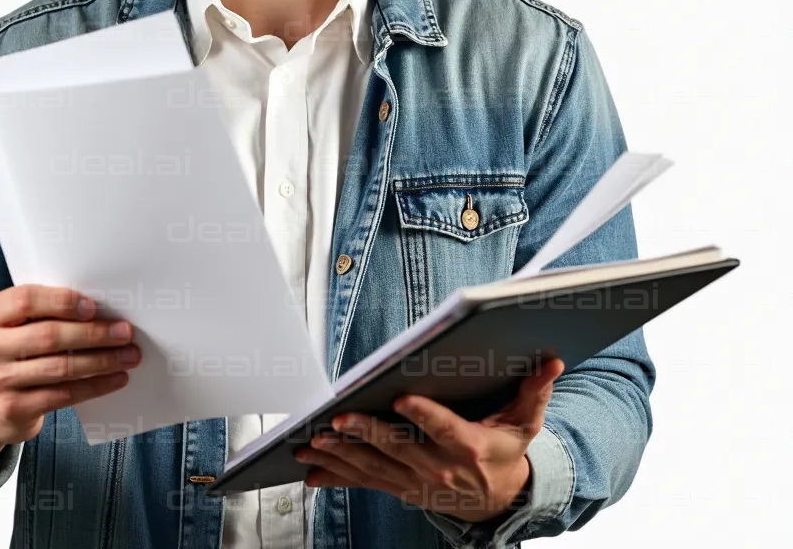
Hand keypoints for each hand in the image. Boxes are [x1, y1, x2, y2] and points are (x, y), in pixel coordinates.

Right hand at [0, 285, 139, 480]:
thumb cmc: (14, 349)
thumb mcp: (16, 323)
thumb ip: (44, 311)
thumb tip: (102, 307)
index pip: (25, 300)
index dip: (62, 301)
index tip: (94, 306)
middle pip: (48, 336)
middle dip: (93, 333)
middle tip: (125, 332)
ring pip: (60, 368)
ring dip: (102, 361)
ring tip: (129, 356)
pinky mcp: (13, 409)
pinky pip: (62, 395)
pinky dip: (95, 386)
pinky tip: (116, 379)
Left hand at [294, 357, 564, 522]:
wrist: (497, 500)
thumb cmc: (505, 451)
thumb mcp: (525, 424)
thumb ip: (534, 393)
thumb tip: (551, 362)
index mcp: (469, 448)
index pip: (445, 429)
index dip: (424, 415)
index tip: (402, 398)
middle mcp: (439, 469)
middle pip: (398, 448)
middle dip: (365, 433)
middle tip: (337, 419)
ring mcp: (415, 482)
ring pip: (374, 467)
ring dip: (340, 454)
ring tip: (312, 441)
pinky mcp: (399, 488)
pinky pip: (365, 482)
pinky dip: (337, 476)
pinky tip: (310, 470)